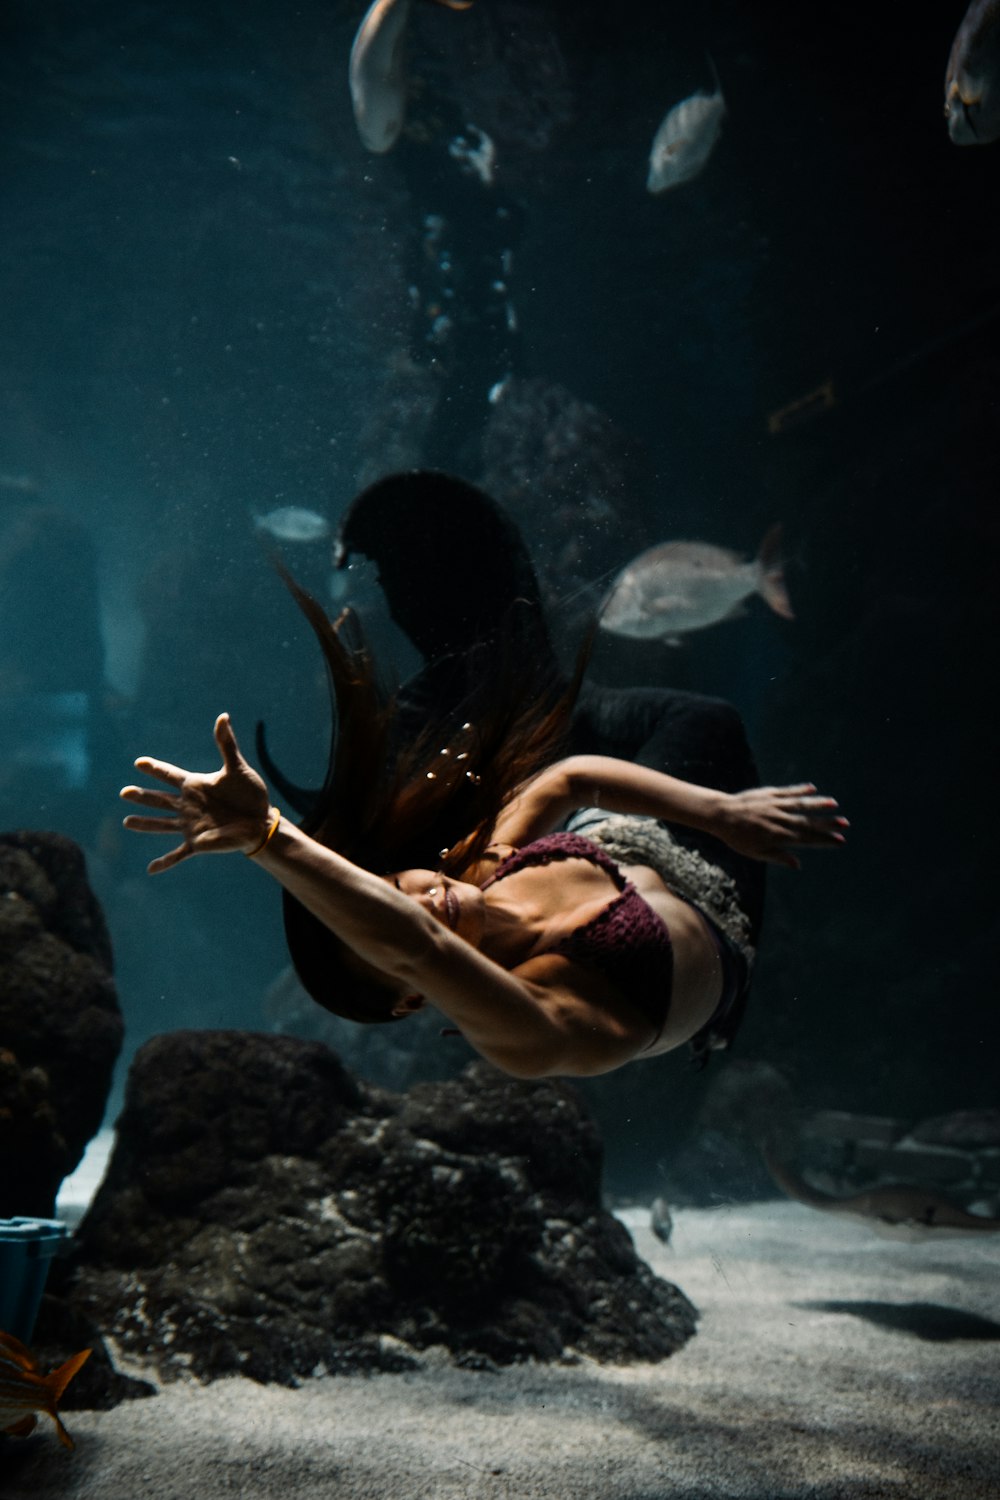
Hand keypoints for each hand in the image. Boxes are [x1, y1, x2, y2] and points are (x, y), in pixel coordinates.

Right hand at [120, 714, 273, 873]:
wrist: (260, 822)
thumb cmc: (249, 794)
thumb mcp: (237, 768)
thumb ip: (226, 745)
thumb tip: (223, 716)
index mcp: (195, 785)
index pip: (170, 774)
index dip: (155, 768)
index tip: (139, 762)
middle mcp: (188, 805)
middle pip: (159, 799)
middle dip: (142, 795)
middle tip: (124, 792)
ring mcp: (190, 825)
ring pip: (162, 824)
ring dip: (145, 823)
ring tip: (127, 822)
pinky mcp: (197, 843)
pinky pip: (178, 854)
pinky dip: (165, 862)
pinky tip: (150, 870)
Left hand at [717, 783, 847, 869]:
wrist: (721, 815)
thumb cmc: (737, 838)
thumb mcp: (756, 853)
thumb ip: (778, 857)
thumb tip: (797, 865)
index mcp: (778, 836)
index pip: (807, 839)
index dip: (824, 840)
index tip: (840, 841)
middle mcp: (780, 820)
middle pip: (808, 822)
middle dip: (828, 824)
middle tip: (845, 824)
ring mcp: (775, 806)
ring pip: (801, 805)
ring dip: (818, 804)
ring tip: (834, 804)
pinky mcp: (769, 794)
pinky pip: (787, 792)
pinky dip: (800, 790)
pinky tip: (812, 788)